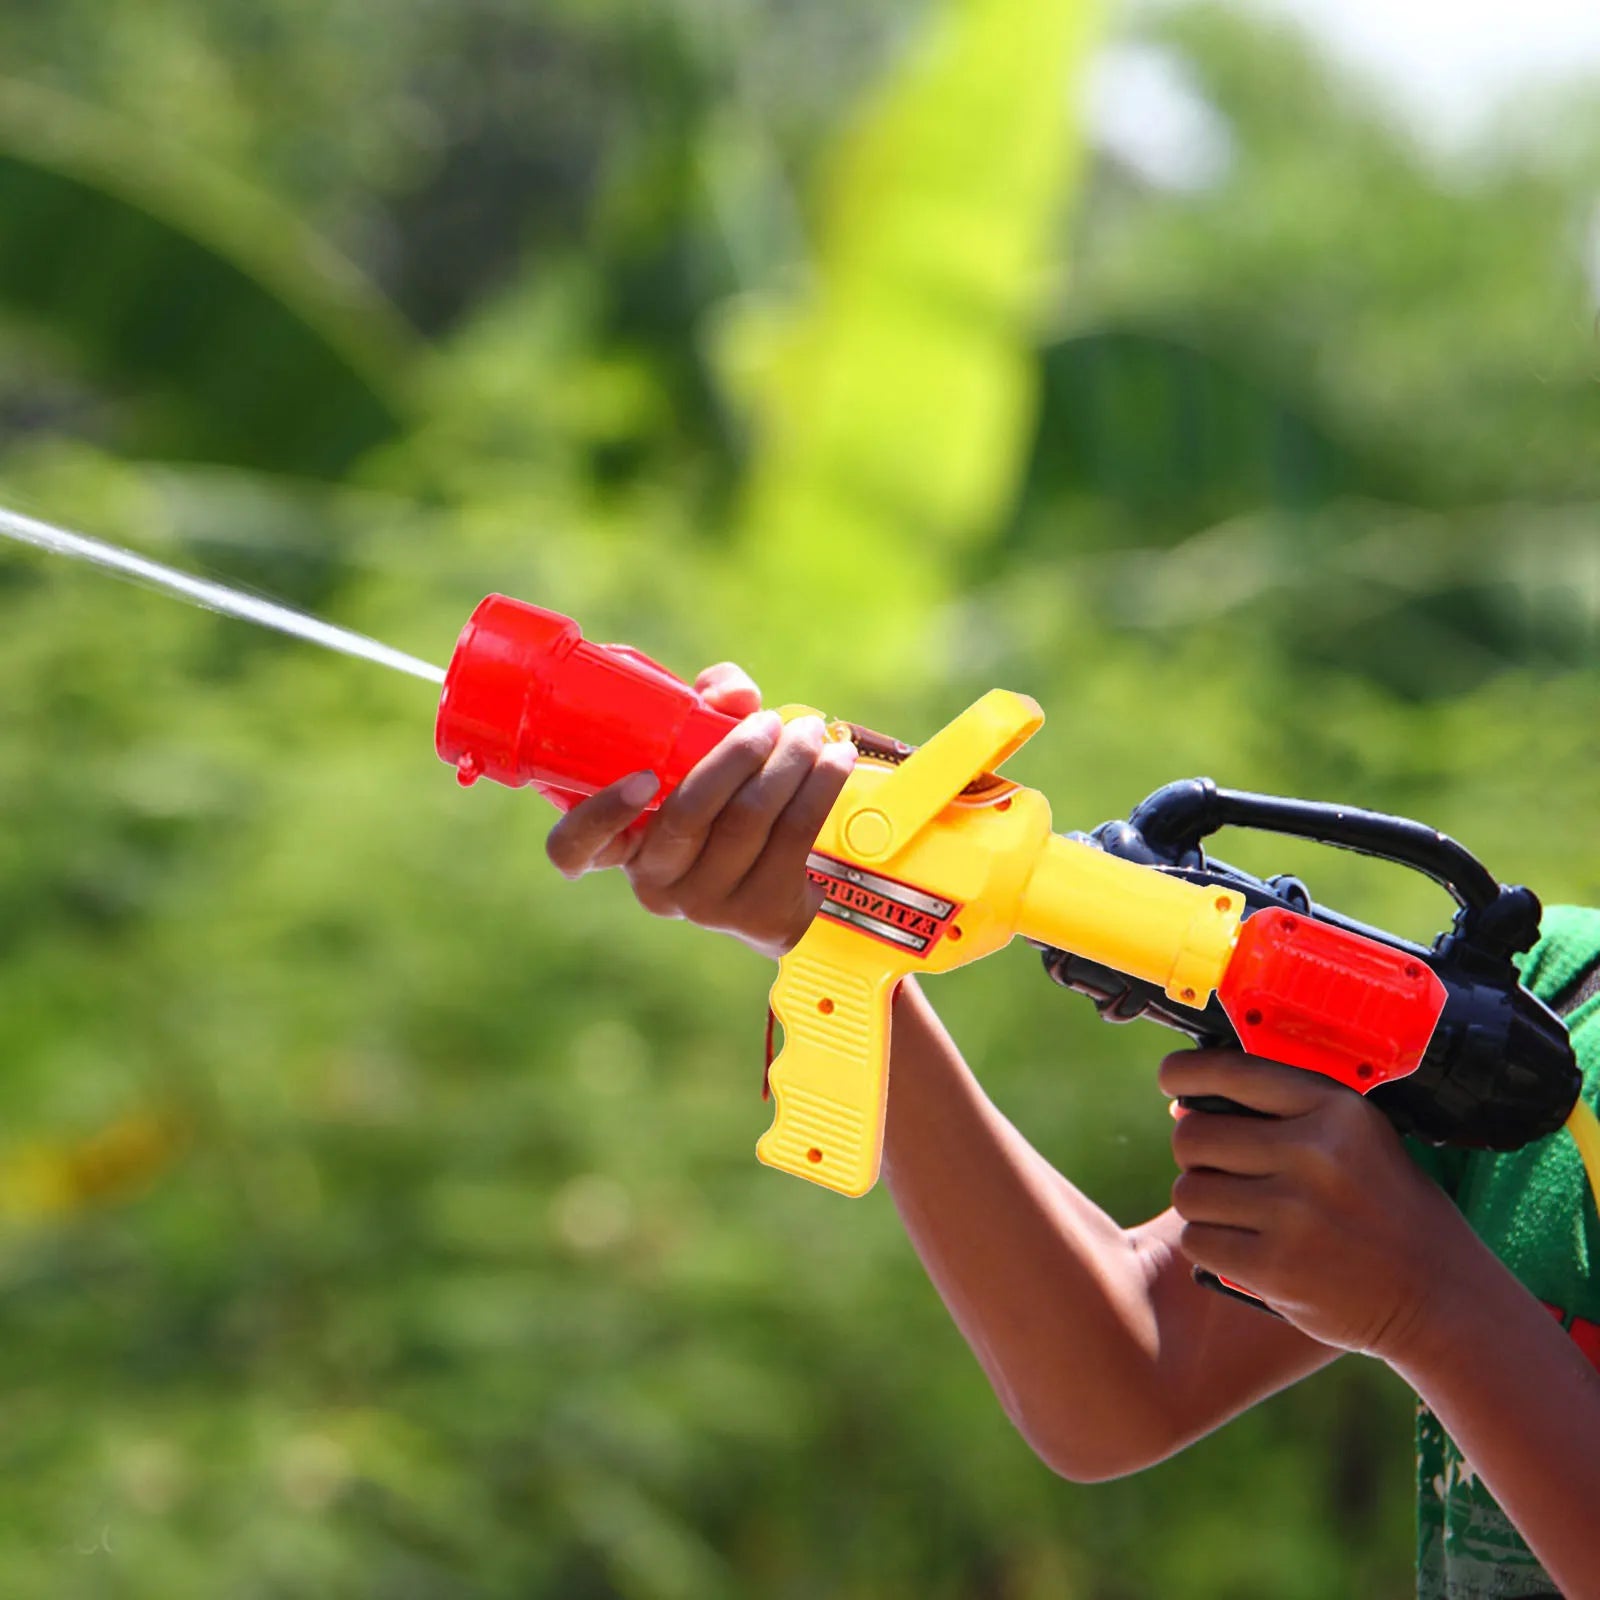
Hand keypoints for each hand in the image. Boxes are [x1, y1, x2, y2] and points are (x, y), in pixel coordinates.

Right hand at [543, 663, 856, 960]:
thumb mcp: (704, 755)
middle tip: (768, 723)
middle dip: (734, 757)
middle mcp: (656, 882)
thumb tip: (732, 693)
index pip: (573, 849)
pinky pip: (792, 837)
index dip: (600, 814)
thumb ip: (706, 710)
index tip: (642, 776)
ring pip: (747, 821)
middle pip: (687, 816)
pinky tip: (836, 760)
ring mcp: (706, 905)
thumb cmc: (728, 805)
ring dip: (788, 765)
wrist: (783, 886)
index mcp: (621, 846)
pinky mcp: (760, 913)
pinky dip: (819, 788)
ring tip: (809, 733)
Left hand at [1158, 1049, 1477, 1359]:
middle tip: (1222, 1171)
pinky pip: (1197, 1240)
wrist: (1442, 1297)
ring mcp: (1293, 1212)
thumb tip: (1184, 1104)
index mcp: (1334, 1109)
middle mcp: (1313, 1152)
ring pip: (1188, 1190)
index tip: (1172, 1079)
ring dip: (1203, 1203)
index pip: (1229, 1070)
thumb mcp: (1355, 1139)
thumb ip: (1279, 1114)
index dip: (1184, 1072)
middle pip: (1193, 1135)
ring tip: (1242, 1214)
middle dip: (1196, 1153)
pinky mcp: (1274, 1266)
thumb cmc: (1386, 1208)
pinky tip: (1246, 1248)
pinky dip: (1210, 1246)